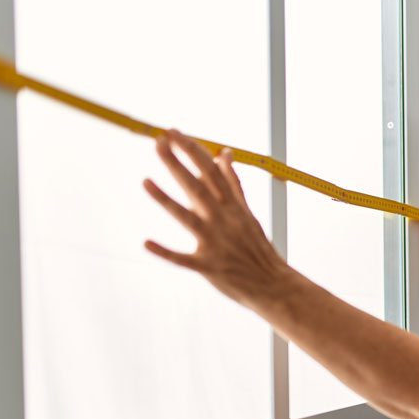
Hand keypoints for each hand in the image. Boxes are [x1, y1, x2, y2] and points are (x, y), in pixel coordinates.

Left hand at [143, 130, 292, 309]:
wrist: (273, 285)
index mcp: (233, 207)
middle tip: (158, 142)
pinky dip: (165, 252)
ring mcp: (216, 243)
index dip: (192, 150)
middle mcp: (224, 221)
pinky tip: (146, 243)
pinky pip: (183, 259)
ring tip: (145, 182)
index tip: (174, 132)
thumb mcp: (247, 212)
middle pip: (197, 187)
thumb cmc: (257, 248)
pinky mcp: (208, 266)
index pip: (211, 171)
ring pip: (187, 217)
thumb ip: (233, 183)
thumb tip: (224, 153)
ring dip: (166, 200)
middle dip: (177, 163)